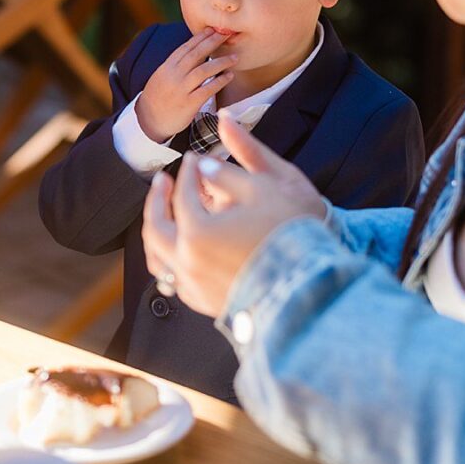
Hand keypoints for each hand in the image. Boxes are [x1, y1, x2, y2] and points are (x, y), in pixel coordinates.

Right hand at [133, 28, 236, 141]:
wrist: (149, 120)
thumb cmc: (159, 97)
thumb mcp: (162, 76)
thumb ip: (177, 65)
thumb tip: (195, 51)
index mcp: (167, 67)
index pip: (186, 47)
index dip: (200, 37)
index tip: (212, 30)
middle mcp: (174, 75)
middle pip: (196, 54)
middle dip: (212, 42)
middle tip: (227, 35)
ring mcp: (181, 89)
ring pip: (204, 70)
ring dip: (221, 62)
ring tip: (234, 57)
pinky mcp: (189, 103)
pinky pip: (207, 89)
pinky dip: (220, 81)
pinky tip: (229, 76)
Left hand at [141, 116, 329, 317]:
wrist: (308, 285)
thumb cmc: (288, 236)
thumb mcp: (262, 189)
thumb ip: (224, 174)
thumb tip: (204, 166)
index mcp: (197, 232)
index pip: (182, 194)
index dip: (188, 172)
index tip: (192, 161)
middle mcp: (188, 262)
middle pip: (156, 227)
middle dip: (156, 199)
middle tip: (162, 182)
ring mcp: (194, 286)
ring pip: (158, 259)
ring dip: (156, 233)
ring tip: (162, 218)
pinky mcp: (205, 302)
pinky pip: (174, 281)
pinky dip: (170, 261)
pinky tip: (179, 251)